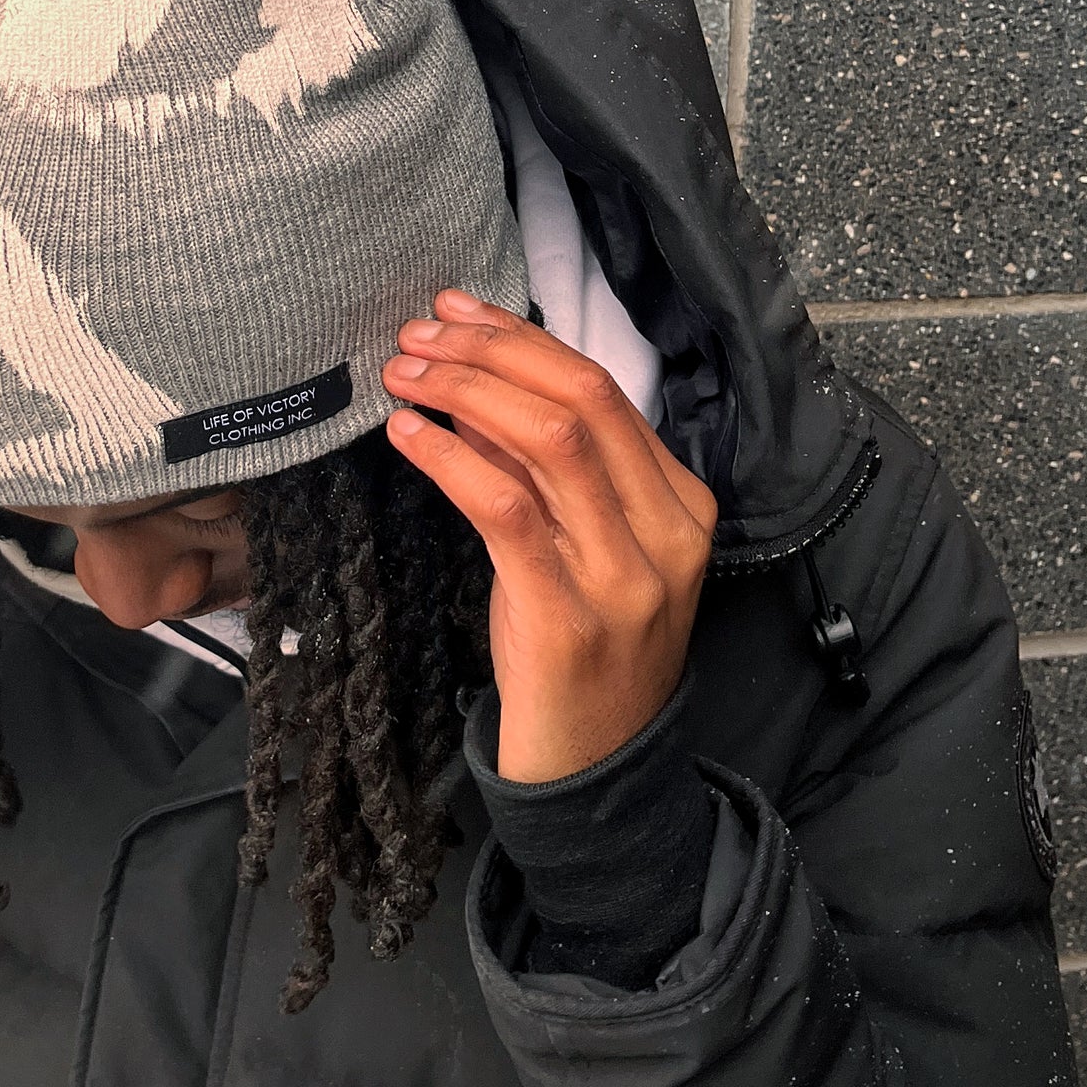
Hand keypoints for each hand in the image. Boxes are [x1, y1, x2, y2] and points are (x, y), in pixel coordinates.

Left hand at [381, 290, 717, 782]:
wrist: (595, 774)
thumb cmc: (580, 652)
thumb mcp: (578, 547)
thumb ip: (543, 469)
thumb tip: (473, 384)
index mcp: (683, 505)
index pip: (602, 390)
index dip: (521, 339)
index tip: (455, 312)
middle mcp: (666, 533)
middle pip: (581, 399)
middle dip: (491, 351)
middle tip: (417, 334)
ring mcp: (623, 576)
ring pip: (548, 441)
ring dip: (464, 391)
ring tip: (403, 375)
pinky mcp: (568, 617)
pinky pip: (506, 509)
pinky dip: (451, 458)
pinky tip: (409, 435)